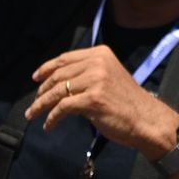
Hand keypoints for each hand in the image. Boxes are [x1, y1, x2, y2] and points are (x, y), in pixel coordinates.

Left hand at [26, 46, 178, 157]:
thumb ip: (87, 73)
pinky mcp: (93, 99)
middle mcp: (98, 63)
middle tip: (34, 103)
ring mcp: (96, 80)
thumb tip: (58, 81)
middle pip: (59, 75)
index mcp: (101, 54)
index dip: (47, 68)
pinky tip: (49, 124)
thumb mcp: (108, 76)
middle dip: (42, 90)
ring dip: (41, 105)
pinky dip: (52, 117)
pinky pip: (63, 107)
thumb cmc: (126, 101)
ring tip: (33, 114)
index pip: (66, 58)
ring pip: (57, 91)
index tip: (35, 78)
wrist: (145, 118)